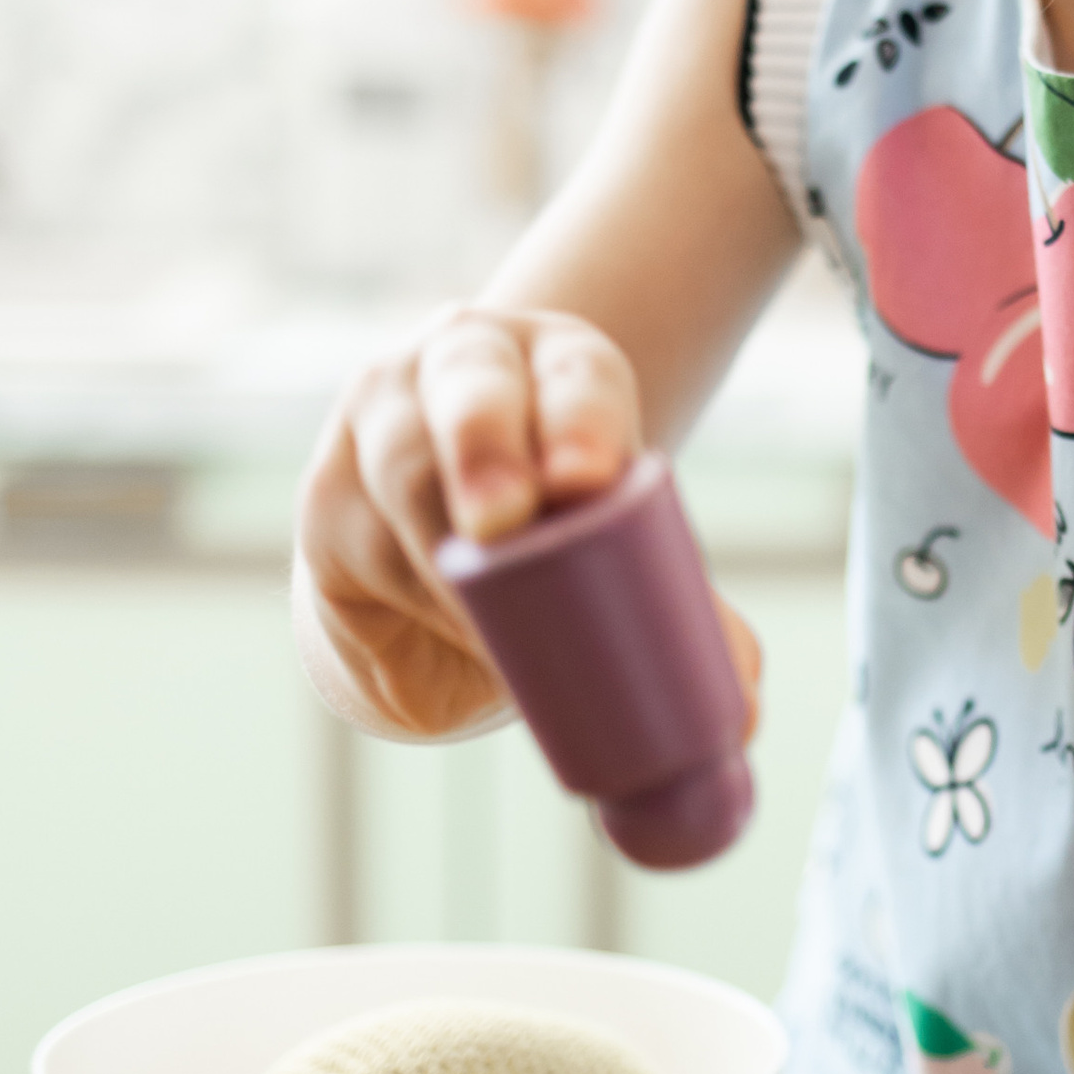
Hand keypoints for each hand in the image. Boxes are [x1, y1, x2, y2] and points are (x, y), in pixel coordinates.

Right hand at [295, 301, 757, 741]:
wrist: (442, 547)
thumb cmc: (553, 531)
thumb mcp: (616, 546)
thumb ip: (679, 610)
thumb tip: (744, 709)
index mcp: (561, 364)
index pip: (576, 375)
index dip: (582, 423)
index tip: (586, 482)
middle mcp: (464, 364)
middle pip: (468, 390)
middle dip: (486, 452)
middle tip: (506, 524)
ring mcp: (383, 419)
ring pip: (407, 476)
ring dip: (450, 559)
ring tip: (491, 627)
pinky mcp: (329, 494)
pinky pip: (366, 545)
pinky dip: (413, 598)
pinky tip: (447, 626)